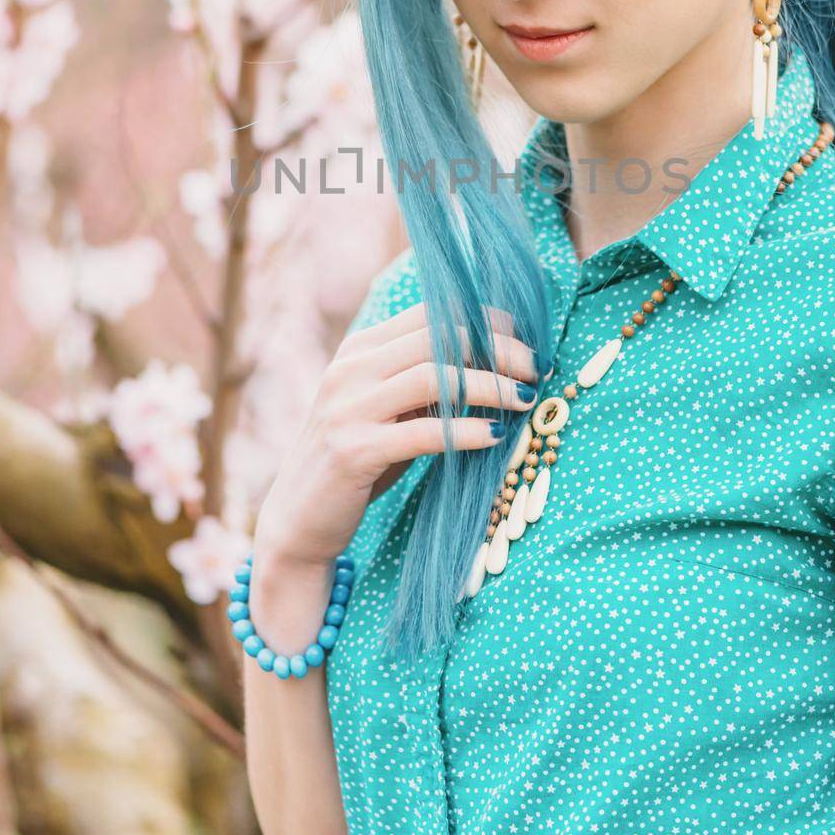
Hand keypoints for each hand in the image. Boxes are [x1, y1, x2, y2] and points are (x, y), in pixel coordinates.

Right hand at [253, 301, 538, 572]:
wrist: (297, 519)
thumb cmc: (357, 462)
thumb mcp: (386, 410)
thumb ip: (423, 383)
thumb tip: (498, 362)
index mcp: (359, 349)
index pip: (432, 314)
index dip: (485, 321)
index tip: (525, 340)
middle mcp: (351, 369)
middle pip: (441, 338)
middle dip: (499, 349)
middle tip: (537, 369)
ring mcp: (348, 408)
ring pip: (436, 378)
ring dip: (491, 386)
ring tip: (526, 399)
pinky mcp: (353, 450)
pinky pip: (424, 432)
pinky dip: (467, 430)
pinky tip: (496, 436)